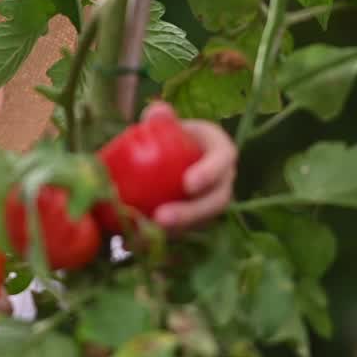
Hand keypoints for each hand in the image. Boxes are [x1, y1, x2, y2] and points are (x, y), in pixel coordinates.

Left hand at [145, 102, 236, 233]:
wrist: (166, 155)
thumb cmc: (168, 135)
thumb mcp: (164, 122)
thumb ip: (160, 116)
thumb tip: (158, 112)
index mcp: (220, 150)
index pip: (223, 160)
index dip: (209, 173)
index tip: (187, 185)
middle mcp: (222, 180)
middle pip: (216, 201)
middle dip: (191, 213)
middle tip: (162, 218)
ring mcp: (210, 203)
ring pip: (200, 223)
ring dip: (175, 232)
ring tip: (145, 237)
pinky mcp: (195, 221)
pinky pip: (182, 233)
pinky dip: (159, 240)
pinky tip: (133, 243)